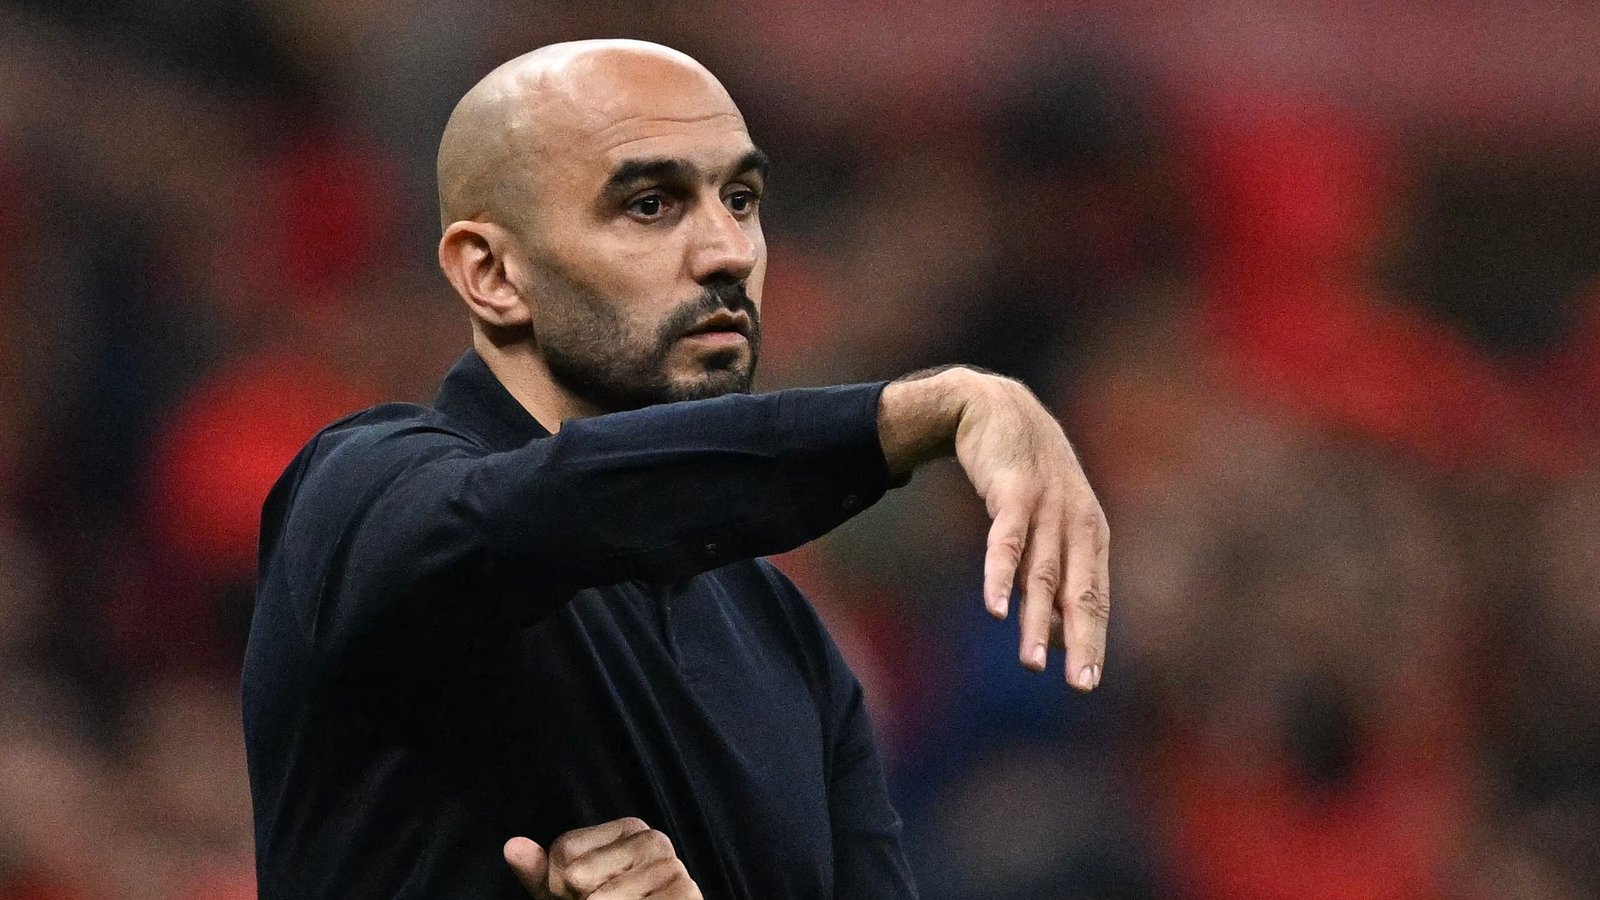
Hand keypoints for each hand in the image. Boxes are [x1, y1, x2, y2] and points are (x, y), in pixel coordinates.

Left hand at [504, 818, 702, 898]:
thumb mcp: (566, 894)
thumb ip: (540, 872)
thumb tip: (511, 846)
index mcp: (629, 828)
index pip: (563, 852)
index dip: (559, 884)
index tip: (584, 894)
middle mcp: (654, 840)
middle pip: (577, 874)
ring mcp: (673, 868)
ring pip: (599, 899)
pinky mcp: (686, 894)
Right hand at [878, 367, 1109, 689]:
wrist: (995, 405)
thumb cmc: (1025, 471)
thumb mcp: (1049, 518)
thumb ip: (1055, 571)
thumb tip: (1059, 634)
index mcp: (1090, 533)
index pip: (1093, 597)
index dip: (1091, 640)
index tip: (1085, 682)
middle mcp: (1075, 523)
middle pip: (1077, 592)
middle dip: (1080, 641)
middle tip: (1078, 684)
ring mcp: (1046, 507)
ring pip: (1041, 574)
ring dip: (1036, 621)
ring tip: (1031, 662)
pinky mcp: (1012, 492)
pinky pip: (1006, 542)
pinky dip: (1000, 576)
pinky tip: (996, 609)